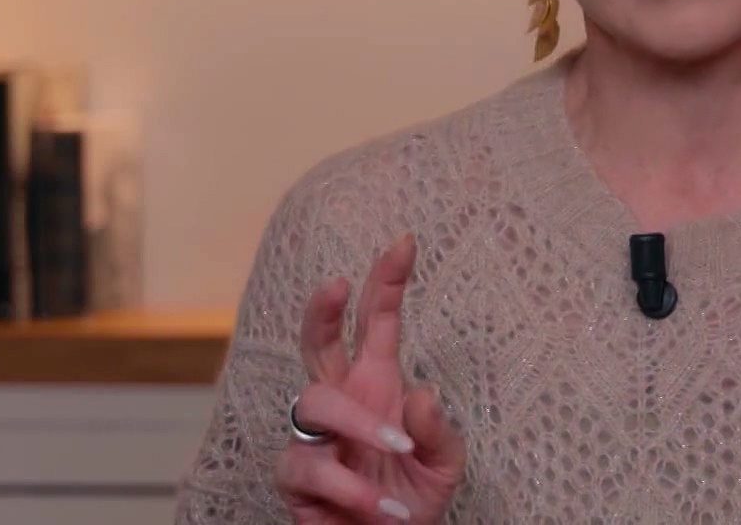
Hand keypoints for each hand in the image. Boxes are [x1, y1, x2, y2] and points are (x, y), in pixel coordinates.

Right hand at [276, 234, 465, 523]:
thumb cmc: (414, 500)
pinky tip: (379, 506)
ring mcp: (315, 437)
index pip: (376, 322)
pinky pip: (311, 467)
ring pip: (314, 402)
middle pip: (318, 341)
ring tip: (398, 452)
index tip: (405, 241)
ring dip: (360, 424)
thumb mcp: (444, 463)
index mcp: (378, 381)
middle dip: (322, 310)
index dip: (386, 281)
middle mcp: (343, 399)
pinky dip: (349, 485)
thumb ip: (438, 431)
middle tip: (334, 284)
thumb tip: (422, 394)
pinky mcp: (296, 477)